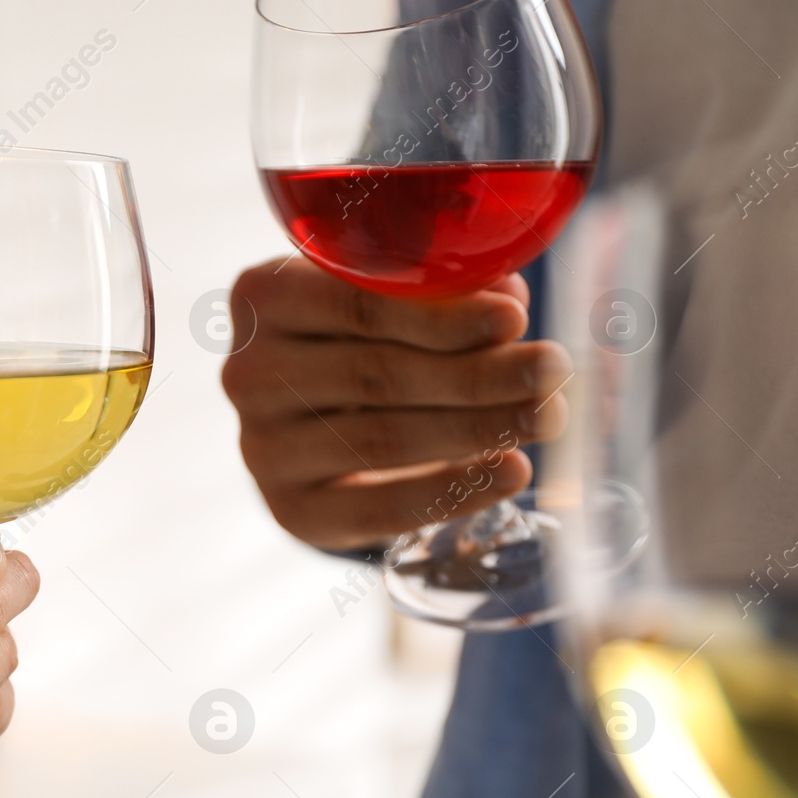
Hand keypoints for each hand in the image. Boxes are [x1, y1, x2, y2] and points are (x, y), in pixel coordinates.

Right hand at [220, 258, 571, 550]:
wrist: (310, 425)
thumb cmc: (359, 338)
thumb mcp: (387, 299)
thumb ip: (441, 289)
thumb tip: (509, 301)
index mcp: (261, 297)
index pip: (355, 302)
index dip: (440, 313)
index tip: (515, 320)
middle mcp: (246, 372)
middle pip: (374, 373)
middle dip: (476, 374)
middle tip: (552, 371)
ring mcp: (259, 447)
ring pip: (381, 438)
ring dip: (477, 429)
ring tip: (548, 417)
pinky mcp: (288, 508)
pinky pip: (375, 508)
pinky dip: (451, 492)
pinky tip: (512, 473)